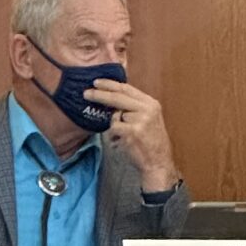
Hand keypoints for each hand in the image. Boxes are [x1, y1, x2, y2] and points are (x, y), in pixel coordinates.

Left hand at [86, 80, 176, 194]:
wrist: (159, 163)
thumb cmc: (151, 143)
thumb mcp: (149, 119)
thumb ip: (134, 107)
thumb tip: (112, 96)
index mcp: (151, 103)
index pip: (127, 88)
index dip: (110, 84)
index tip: (97, 82)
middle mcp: (147, 109)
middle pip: (117, 97)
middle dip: (99, 95)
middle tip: (86, 93)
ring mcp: (140, 120)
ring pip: (114, 117)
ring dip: (115, 128)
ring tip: (127, 138)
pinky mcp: (132, 132)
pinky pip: (113, 129)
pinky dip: (115, 137)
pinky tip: (124, 143)